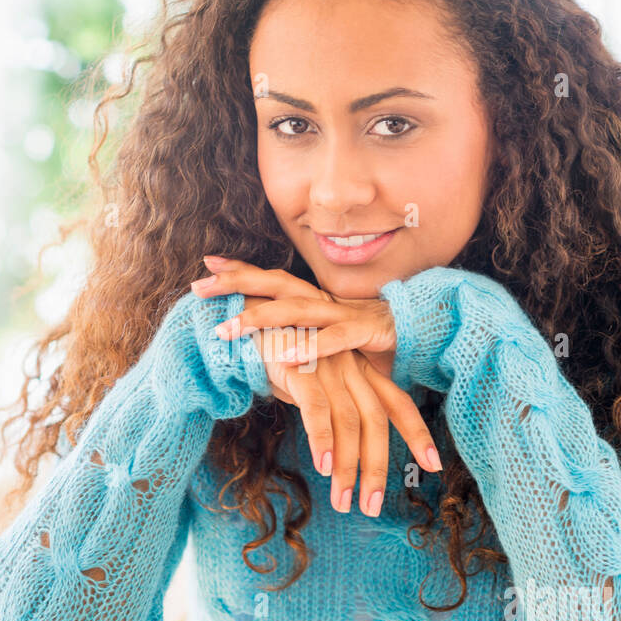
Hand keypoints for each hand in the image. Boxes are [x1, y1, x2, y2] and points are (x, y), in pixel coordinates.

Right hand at [191, 259, 441, 515]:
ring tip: (343, 501)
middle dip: (376, 467)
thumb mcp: (313, 383)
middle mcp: (350, 368)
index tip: (435, 465)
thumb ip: (329, 411)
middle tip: (371, 507)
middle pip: (375, 421)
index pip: (397, 403)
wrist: (245, 316)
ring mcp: (327, 366)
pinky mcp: (301, 368)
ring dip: (348, 466)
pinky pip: (317, 408)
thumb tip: (335, 451)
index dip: (417, 433)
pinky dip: (324, 438)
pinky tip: (325, 466)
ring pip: (349, 422)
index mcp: (359, 370)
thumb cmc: (279, 353)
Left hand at [196, 255, 397, 378]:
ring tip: (227, 329)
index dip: (240, 270)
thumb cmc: (368, 340)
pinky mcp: (364, 334)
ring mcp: (343, 315)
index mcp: (314, 299)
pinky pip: (334, 341)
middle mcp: (324, 301)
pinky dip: (311, 348)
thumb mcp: (327, 338)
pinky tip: (286, 356)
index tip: (205, 264)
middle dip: (236, 283)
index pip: (271, 278)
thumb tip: (265, 348)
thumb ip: (299, 339)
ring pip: (295, 312)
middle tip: (198, 286)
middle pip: (274, 284)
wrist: (422, 333)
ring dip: (259, 319)